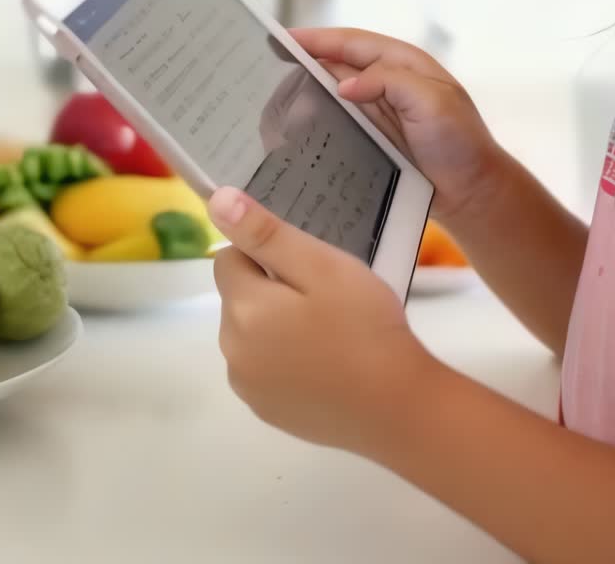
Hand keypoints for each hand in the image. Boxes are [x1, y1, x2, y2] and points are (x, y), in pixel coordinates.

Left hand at [210, 186, 426, 449]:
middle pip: (237, 298)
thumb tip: (217, 202)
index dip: (266, 254)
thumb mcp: (322, 266)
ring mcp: (248, 388)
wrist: (397, 409)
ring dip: (275, 325)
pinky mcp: (267, 412)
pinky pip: (263, 369)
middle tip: (325, 297)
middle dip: (270, 289)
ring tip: (328, 331)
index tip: (308, 267)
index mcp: (243, 309)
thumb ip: (266, 234)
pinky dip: (283, 360)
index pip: (229, 258)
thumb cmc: (364, 327)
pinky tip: (324, 365)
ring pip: (249, 334)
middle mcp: (232, 351)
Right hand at [289, 27, 499, 218]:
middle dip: (302, 61)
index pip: (351, 41)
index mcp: (403, 63)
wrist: (472, 192)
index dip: (316, 38)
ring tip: (270, 95)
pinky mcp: (372, 136)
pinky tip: (294, 126)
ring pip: (332, 91)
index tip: (281, 37)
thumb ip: (390, 82)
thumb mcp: (433, 102)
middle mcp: (387, 81)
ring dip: (304, 90)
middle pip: (336, 63)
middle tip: (263, 65)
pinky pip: (337, 120)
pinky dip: (316, 118)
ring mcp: (378, 109)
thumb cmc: (460, 142)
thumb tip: (344, 83)